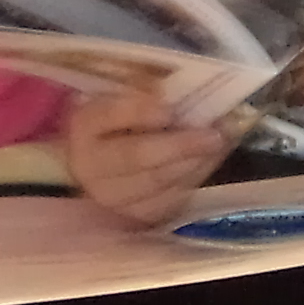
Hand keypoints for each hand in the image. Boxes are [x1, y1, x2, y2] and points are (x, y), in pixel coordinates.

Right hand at [66, 91, 225, 224]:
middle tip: (213, 134)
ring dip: (194, 161)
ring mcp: (111, 196)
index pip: (108, 115)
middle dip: (178, 145)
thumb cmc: (123, 120)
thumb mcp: (126, 96)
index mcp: (84, 125)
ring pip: (157, 181)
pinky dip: (195, 177)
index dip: (138, 112)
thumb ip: (146, 90)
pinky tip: (211, 158)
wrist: (108, 162)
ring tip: (219, 142)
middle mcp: (90, 164)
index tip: (168, 110)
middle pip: (135, 155)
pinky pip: (170, 199)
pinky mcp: (137, 215)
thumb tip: (178, 91)